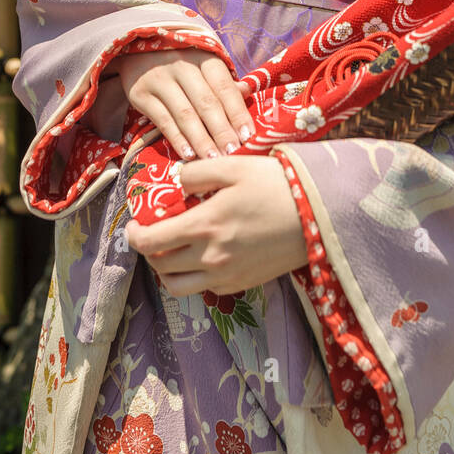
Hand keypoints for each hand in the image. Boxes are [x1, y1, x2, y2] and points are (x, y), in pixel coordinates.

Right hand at [113, 47, 252, 160]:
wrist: (136, 48)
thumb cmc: (181, 60)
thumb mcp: (203, 63)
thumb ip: (223, 82)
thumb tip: (248, 94)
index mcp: (204, 57)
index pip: (224, 87)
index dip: (237, 113)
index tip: (249, 137)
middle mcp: (182, 66)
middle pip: (206, 103)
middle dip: (222, 131)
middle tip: (233, 154)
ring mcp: (159, 79)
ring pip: (185, 114)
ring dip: (201, 140)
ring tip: (214, 160)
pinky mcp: (140, 94)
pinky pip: (163, 121)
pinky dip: (177, 139)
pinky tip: (189, 155)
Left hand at [123, 155, 308, 296]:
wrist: (320, 214)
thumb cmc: (276, 184)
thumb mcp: (234, 166)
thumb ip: (197, 172)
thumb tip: (174, 181)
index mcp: (204, 226)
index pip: (151, 242)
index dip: (134, 235)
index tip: (134, 223)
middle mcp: (211, 257)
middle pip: (160, 266)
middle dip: (148, 250)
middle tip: (152, 232)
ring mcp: (227, 275)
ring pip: (178, 286)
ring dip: (167, 270)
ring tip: (173, 249)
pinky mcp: (243, 283)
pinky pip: (205, 288)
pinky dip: (194, 276)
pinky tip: (203, 255)